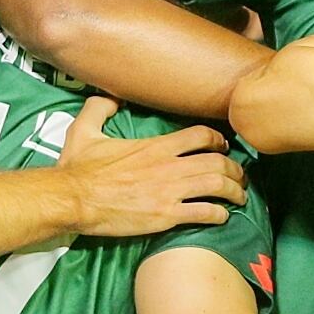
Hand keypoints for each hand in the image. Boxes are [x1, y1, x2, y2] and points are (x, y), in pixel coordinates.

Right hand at [59, 97, 246, 234]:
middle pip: (217, 162)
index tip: (224, 146)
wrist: (72, 199)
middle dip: (235, 169)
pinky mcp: (166, 216)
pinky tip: (222, 216)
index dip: (218, 140)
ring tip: (240, 197)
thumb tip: (109, 97)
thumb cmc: (78, 168)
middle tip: (240, 176)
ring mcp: (170, 192)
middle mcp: (169, 166)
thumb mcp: (84, 130)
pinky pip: (204, 213)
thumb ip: (99, 109)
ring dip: (234, 191)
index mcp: (155, 145)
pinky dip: (219, 214)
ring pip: (217, 186)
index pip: (201, 135)